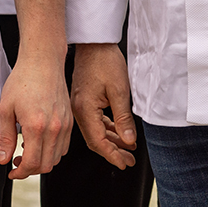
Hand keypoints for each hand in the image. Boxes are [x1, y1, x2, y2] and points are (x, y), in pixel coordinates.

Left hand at [0, 49, 71, 179]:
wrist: (43, 61)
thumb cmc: (22, 80)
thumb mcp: (6, 109)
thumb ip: (6, 137)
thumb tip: (4, 159)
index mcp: (36, 127)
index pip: (31, 163)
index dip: (19, 173)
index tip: (11, 172)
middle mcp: (54, 128)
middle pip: (46, 165)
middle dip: (30, 170)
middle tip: (17, 163)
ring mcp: (65, 125)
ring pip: (56, 158)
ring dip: (42, 162)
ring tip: (28, 153)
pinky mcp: (70, 120)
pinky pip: (64, 147)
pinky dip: (53, 152)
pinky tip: (40, 143)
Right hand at [70, 43, 137, 169]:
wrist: (94, 42)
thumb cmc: (105, 61)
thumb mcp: (120, 91)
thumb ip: (123, 119)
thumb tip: (128, 140)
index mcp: (85, 110)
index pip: (98, 141)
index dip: (112, 155)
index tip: (124, 163)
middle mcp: (78, 110)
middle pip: (95, 140)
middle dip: (113, 151)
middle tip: (129, 160)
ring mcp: (79, 106)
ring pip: (95, 131)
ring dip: (111, 141)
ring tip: (128, 148)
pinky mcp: (83, 100)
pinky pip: (94, 121)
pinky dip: (107, 129)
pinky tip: (118, 132)